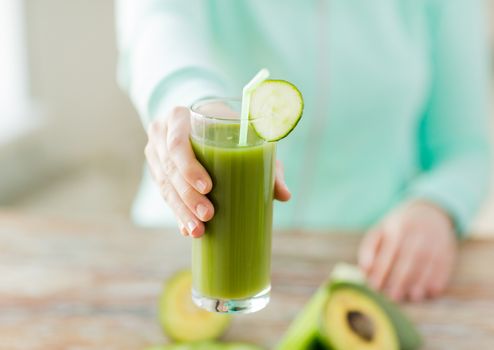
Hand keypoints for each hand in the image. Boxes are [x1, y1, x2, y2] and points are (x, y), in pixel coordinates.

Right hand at [145, 106, 290, 237]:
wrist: (203, 121)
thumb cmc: (227, 127)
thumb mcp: (244, 135)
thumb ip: (266, 162)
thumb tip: (284, 195)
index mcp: (178, 117)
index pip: (177, 143)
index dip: (189, 167)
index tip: (208, 187)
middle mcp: (162, 134)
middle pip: (170, 170)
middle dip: (188, 197)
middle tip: (208, 215)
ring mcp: (156, 154)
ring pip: (164, 187)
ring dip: (182, 211)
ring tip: (199, 231)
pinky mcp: (158, 172)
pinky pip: (164, 195)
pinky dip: (178, 214)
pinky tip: (188, 230)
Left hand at [358, 200, 456, 301]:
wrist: (429, 212)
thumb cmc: (398, 227)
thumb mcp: (380, 230)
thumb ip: (368, 248)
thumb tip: (363, 270)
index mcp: (397, 229)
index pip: (388, 253)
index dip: (380, 271)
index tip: (374, 287)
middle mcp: (417, 234)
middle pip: (408, 260)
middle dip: (400, 281)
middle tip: (392, 297)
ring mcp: (434, 242)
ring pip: (426, 265)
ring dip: (419, 283)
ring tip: (411, 297)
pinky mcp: (447, 250)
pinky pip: (444, 268)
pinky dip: (438, 281)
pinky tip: (430, 293)